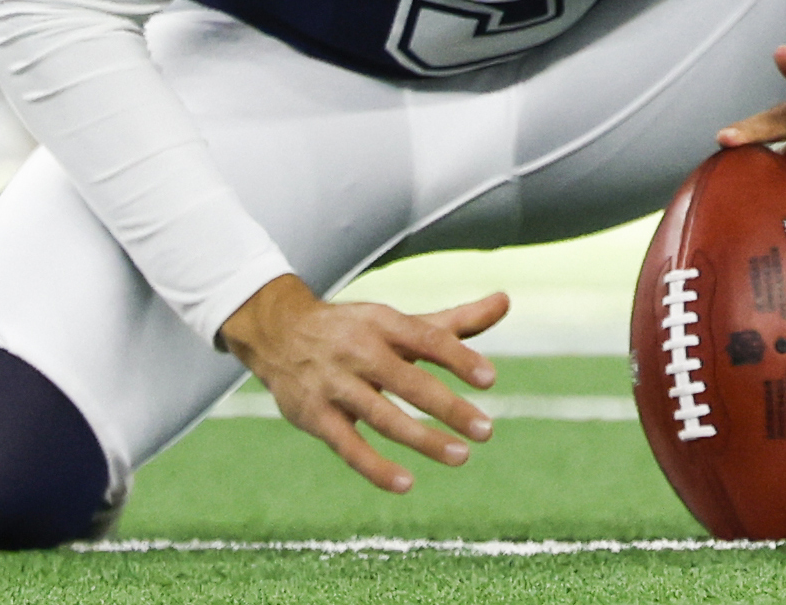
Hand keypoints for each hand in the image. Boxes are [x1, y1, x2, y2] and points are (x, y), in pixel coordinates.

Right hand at [217, 274, 502, 493]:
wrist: (279, 333)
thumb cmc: (357, 330)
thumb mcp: (401, 322)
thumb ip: (454, 321)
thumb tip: (506, 301)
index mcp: (385, 324)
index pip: (427, 339)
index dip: (458, 358)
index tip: (490, 380)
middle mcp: (360, 352)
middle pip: (408, 381)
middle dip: (448, 407)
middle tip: (486, 430)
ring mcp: (336, 386)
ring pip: (382, 417)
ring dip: (422, 439)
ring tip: (461, 456)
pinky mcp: (316, 417)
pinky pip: (348, 447)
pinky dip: (375, 467)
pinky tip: (406, 484)